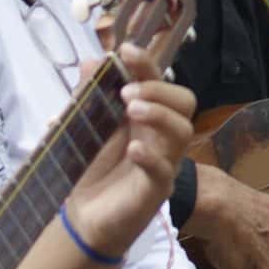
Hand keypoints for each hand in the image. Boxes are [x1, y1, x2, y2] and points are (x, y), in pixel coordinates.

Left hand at [61, 43, 198, 264]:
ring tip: (131, 111)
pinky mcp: (156, 190)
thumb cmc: (90, 169)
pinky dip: (151, 156)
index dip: (147, 64)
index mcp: (146, 117)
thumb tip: (91, 60)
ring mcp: (164, 162)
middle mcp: (161, 136)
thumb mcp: (83, 128)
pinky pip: (164, 170)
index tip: (126, 50)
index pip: (159, 82)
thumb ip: (88, 96)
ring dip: (159, 114)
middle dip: (159, 90)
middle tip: (127, 94)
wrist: (82, 217)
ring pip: (183, 130)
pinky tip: (133, 150)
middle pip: (185, 102)